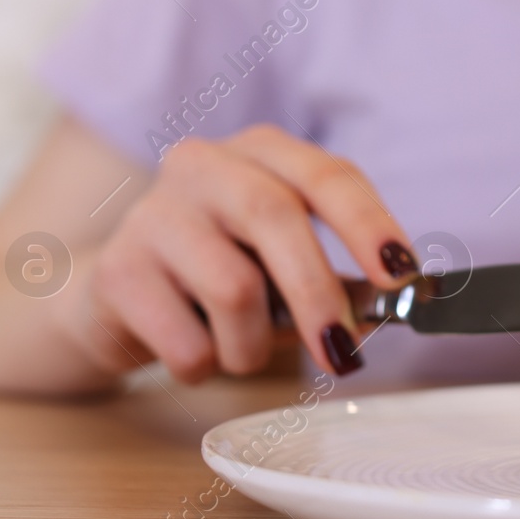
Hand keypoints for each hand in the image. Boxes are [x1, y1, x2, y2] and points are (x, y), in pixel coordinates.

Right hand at [61, 124, 418, 382]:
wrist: (116, 298)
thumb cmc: (221, 276)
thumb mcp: (284, 265)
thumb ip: (339, 279)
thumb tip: (392, 308)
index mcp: (262, 153)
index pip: (328, 175)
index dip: (369, 224)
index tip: (402, 275)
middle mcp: (205, 165)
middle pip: (276, 218)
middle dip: (319, 293)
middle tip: (342, 353)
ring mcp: (153, 212)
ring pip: (234, 288)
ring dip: (253, 345)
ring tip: (241, 348)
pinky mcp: (116, 270)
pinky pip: (187, 340)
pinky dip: (206, 365)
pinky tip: (194, 349)